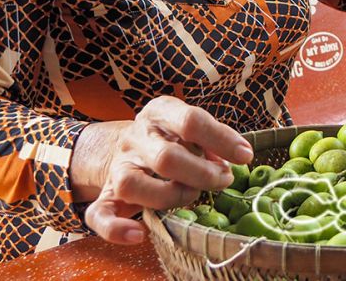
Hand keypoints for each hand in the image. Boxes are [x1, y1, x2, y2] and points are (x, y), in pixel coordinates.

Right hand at [79, 96, 253, 243]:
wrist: (128, 146)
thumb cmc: (173, 137)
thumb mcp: (191, 127)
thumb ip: (213, 138)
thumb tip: (239, 155)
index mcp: (160, 112)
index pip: (191, 120)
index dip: (222, 140)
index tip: (245, 156)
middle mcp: (135, 137)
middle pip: (166, 157)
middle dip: (202, 174)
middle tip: (223, 179)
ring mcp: (118, 166)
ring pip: (133, 185)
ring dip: (170, 196)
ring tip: (194, 194)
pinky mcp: (106, 195)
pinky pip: (100, 215)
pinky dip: (117, 229)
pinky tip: (139, 233)